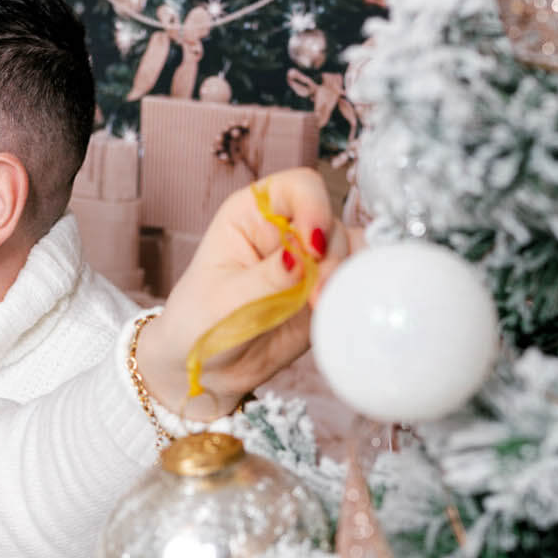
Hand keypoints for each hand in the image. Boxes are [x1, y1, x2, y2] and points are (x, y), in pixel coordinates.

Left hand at [136, 167, 350, 419]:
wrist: (207, 369)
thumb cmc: (201, 324)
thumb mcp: (226, 300)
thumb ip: (267, 279)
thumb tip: (302, 258)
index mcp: (253, 214)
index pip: (299, 187)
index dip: (314, 208)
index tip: (311, 246)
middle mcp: (286, 231)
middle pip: (332, 222)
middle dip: (330, 257)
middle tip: (314, 294)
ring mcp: (310, 262)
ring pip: (351, 251)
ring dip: (346, 276)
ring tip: (321, 307)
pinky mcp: (325, 292)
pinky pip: (356, 282)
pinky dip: (355, 294)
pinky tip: (335, 312)